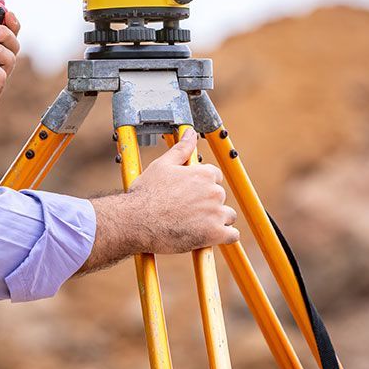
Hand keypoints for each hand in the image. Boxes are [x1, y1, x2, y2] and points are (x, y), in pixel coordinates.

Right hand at [128, 130, 239, 252]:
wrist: (137, 221)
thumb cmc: (147, 194)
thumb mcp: (162, 165)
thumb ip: (181, 149)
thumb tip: (190, 133)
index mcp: (204, 174)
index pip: (215, 177)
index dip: (202, 185)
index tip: (191, 193)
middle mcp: (213, 192)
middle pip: (219, 196)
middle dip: (207, 203)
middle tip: (187, 210)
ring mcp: (216, 214)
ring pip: (227, 216)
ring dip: (217, 220)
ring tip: (196, 224)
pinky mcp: (215, 234)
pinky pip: (232, 235)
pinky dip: (224, 236)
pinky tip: (210, 236)